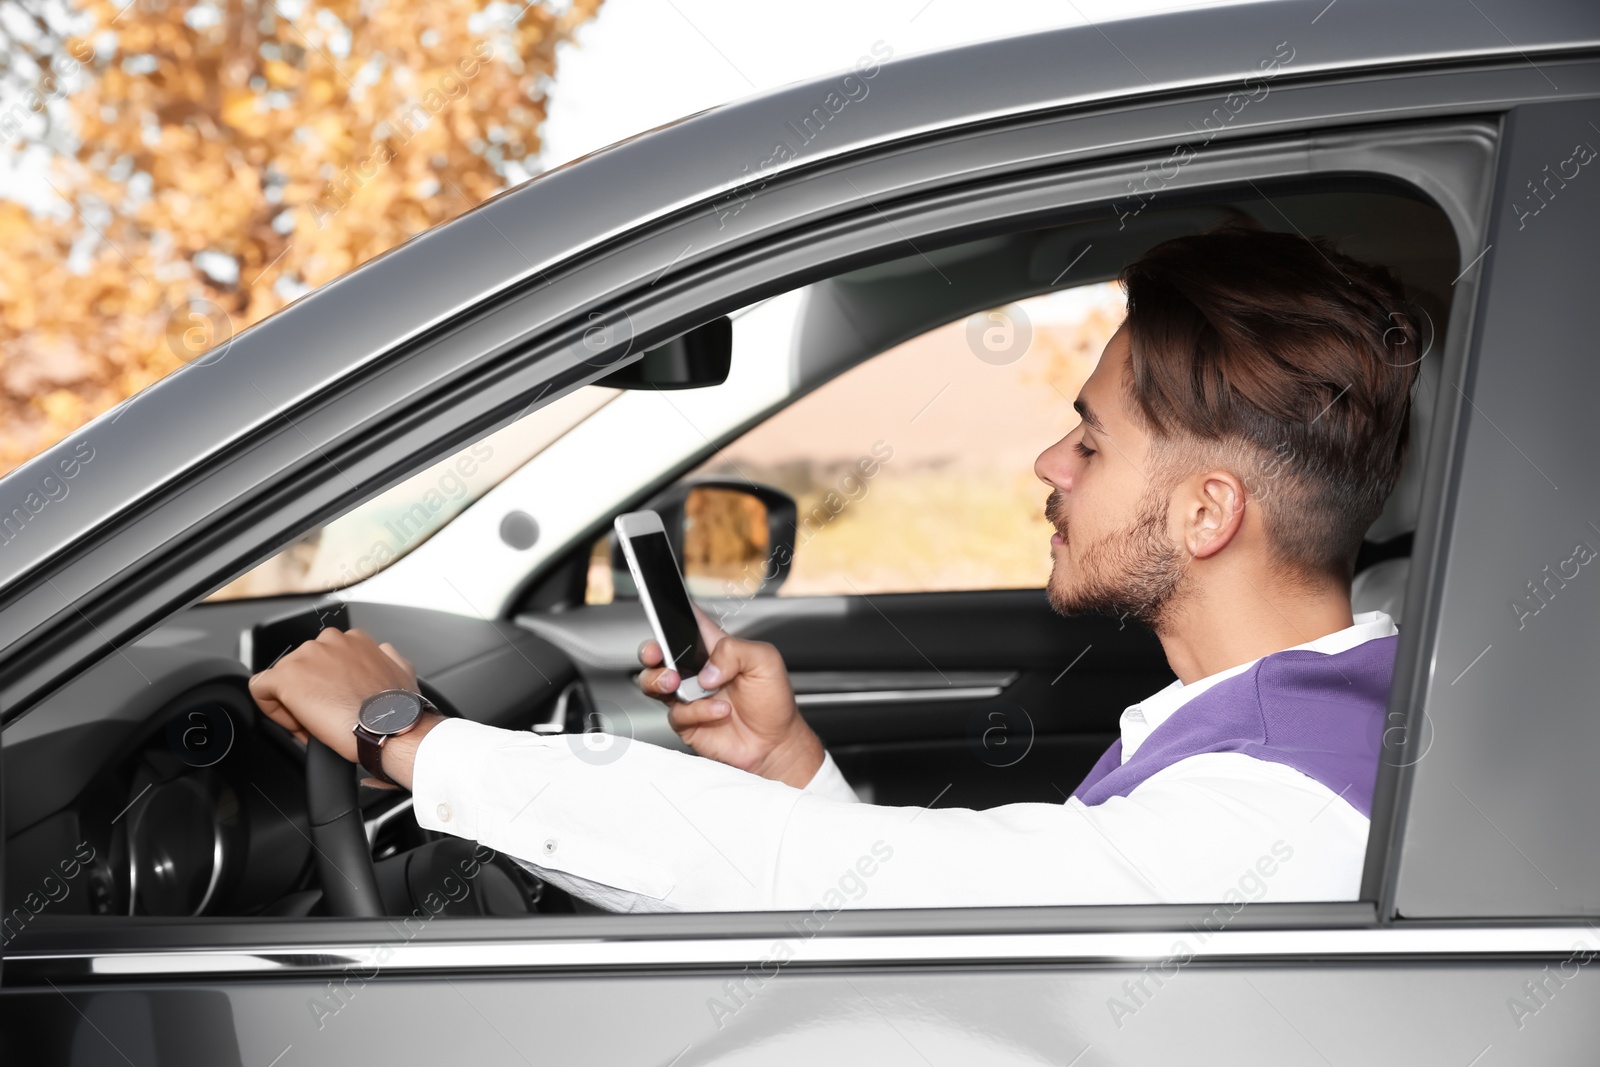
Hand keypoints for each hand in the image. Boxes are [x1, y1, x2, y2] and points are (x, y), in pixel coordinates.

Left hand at [248, 627, 441, 789]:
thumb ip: (386, 657)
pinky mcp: (286, 677)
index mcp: (355, 640)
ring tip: (314, 724)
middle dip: (311, 693)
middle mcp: (329, 641)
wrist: (387, 729)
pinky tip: (295, 723)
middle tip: (324, 718)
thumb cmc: (397, 709)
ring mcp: (306, 656)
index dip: (328, 685)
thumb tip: (382, 652)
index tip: (335, 705)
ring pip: (283, 679)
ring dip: (295, 701)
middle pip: (304, 667)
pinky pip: (262, 689)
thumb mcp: (402, 670)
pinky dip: (272, 708)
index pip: (326, 658)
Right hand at [636, 603, 823, 788]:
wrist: (775, 743)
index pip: (689, 623)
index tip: (663, 610)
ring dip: (659, 679)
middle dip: (650, 649)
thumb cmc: (773, 701)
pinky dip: (698, 711)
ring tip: (676, 682)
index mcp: (715, 648)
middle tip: (656, 653)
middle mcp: (697, 670)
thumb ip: (735, 651)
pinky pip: (678, 713)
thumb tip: (707, 669)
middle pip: (659, 651)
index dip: (673, 613)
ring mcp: (689, 696)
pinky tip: (719, 710)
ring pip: (654, 682)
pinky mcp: (687, 721)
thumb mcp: (765, 661)